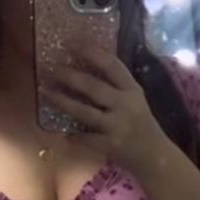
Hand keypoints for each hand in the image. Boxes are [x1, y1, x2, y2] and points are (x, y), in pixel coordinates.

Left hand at [40, 45, 170, 180]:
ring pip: (84, 111)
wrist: (155, 156)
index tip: (71, 42)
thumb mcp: (134, 99)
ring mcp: (116, 126)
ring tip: (45, 91)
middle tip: (49, 67)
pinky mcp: (110, 146)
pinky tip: (62, 131)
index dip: (90, 51)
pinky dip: (72, 136)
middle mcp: (124, 105)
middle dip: (68, 76)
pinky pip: (85, 138)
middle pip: (93, 86)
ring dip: (62, 101)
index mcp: (132, 90)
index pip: (111, 65)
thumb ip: (116, 85)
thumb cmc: (142, 124)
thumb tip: (85, 64)